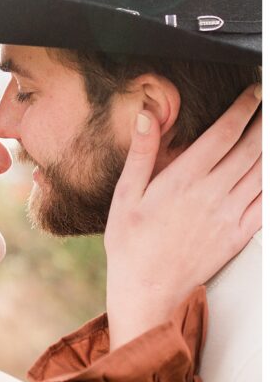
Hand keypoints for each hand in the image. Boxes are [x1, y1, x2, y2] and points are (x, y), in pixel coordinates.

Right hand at [105, 83, 260, 348]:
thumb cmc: (130, 244)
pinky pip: (267, 202)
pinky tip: (269, 172)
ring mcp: (230, 215)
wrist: (146, 289)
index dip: (244, 108)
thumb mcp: (126, 196)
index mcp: (183, 180)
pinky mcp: (239, 234)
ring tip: (269, 134)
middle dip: (264, 121)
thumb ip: (142, 153)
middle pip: (252, 147)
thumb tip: (149, 115)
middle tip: (268, 105)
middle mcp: (212, 194)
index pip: (224, 133)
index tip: (254, 92)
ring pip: (264, 171)